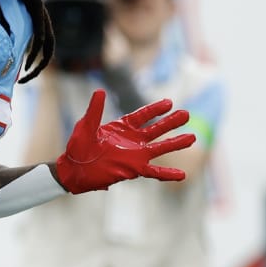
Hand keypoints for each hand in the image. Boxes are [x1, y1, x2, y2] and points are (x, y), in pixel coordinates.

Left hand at [53, 92, 194, 192]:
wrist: (73, 170)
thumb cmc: (78, 147)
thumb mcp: (85, 126)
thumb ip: (94, 111)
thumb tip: (99, 91)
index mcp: (122, 127)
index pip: (143, 116)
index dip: (155, 109)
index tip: (169, 102)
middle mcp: (132, 140)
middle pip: (156, 129)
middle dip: (171, 122)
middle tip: (187, 114)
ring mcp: (135, 155)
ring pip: (160, 147)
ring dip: (175, 143)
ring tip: (192, 137)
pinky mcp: (134, 169)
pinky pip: (154, 172)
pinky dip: (168, 173)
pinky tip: (182, 175)